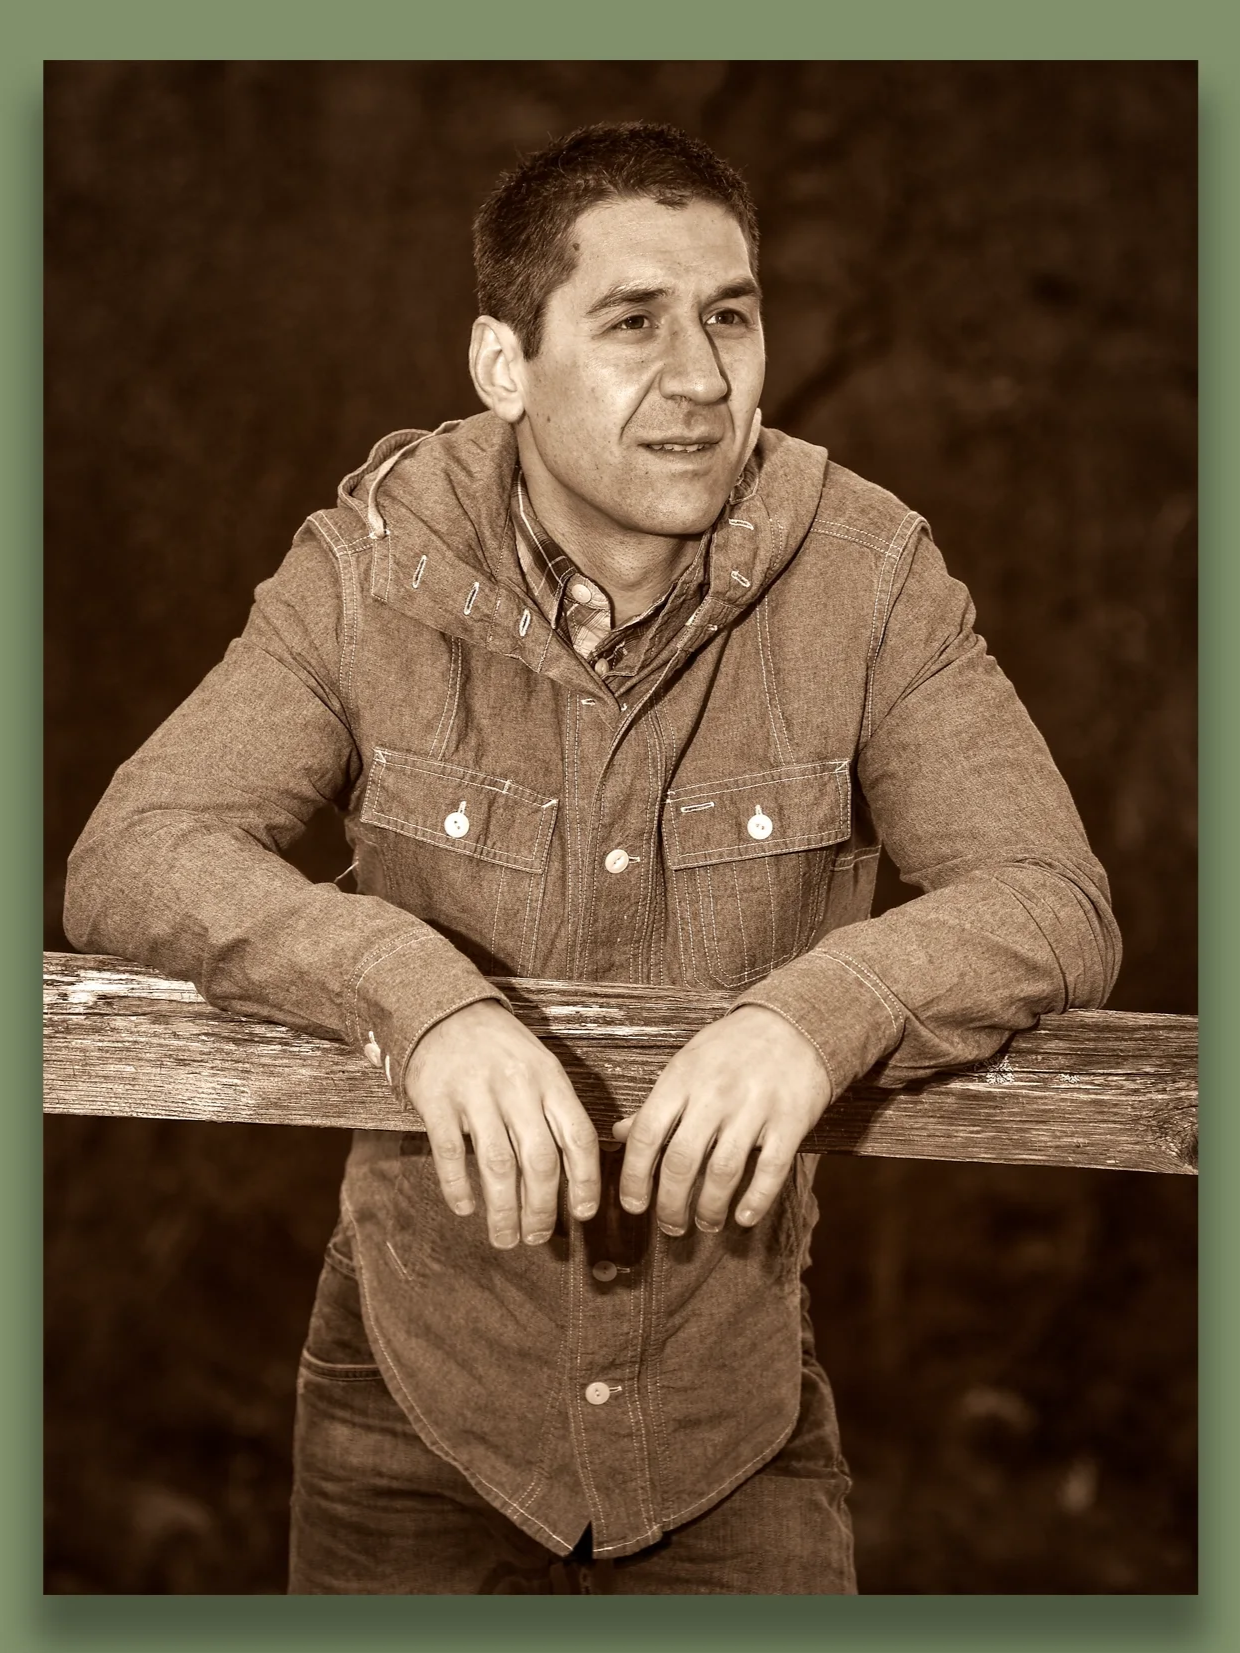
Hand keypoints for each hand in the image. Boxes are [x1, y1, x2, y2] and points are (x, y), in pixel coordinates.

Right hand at [404, 1000, 599, 1248]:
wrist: (444, 1010)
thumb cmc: (500, 1047)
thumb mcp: (540, 1065)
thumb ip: (557, 1109)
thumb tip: (577, 1171)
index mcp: (550, 1078)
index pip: (578, 1136)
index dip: (585, 1181)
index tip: (584, 1213)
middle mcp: (517, 1087)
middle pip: (539, 1160)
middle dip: (542, 1208)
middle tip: (538, 1237)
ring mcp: (476, 1093)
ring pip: (497, 1165)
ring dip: (504, 1210)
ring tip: (505, 1237)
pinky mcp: (438, 1100)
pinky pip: (449, 1153)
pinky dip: (458, 1187)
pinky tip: (465, 1209)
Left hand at [613, 1005, 830, 1235]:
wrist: (794, 1022)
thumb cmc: (732, 1047)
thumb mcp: (686, 1064)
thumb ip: (656, 1102)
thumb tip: (620, 1135)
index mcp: (682, 1079)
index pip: (646, 1135)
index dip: (635, 1177)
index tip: (633, 1205)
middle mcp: (714, 1094)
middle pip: (682, 1161)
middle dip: (671, 1204)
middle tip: (670, 1226)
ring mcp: (754, 1108)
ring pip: (723, 1172)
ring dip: (710, 1208)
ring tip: (705, 1224)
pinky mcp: (790, 1120)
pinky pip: (771, 1169)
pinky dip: (756, 1200)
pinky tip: (744, 1217)